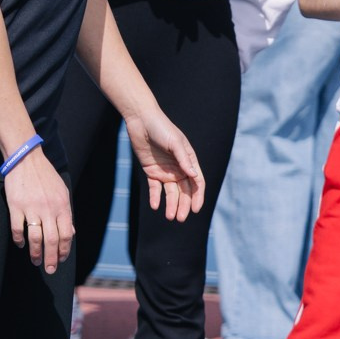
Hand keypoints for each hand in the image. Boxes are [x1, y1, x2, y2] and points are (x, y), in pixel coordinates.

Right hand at [3, 147, 76, 273]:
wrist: (26, 159)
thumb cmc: (45, 176)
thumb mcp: (62, 192)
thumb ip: (67, 213)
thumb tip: (71, 233)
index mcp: (62, 206)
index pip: (66, 234)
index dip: (64, 250)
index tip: (61, 259)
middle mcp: (49, 209)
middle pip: (52, 240)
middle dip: (52, 258)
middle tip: (49, 269)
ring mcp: (31, 208)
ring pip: (35, 238)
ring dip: (36, 253)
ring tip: (36, 261)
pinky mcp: (16, 206)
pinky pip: (18, 229)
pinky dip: (19, 240)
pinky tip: (21, 245)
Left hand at [125, 109, 205, 225]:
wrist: (141, 120)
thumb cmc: (161, 127)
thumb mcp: (174, 142)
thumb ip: (184, 159)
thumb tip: (194, 177)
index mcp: (188, 160)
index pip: (196, 182)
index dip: (198, 196)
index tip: (196, 209)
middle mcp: (179, 168)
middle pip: (184, 191)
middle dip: (184, 205)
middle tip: (181, 218)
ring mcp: (165, 171)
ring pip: (171, 193)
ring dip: (171, 205)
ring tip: (170, 217)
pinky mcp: (151, 171)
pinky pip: (155, 188)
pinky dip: (156, 197)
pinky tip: (155, 206)